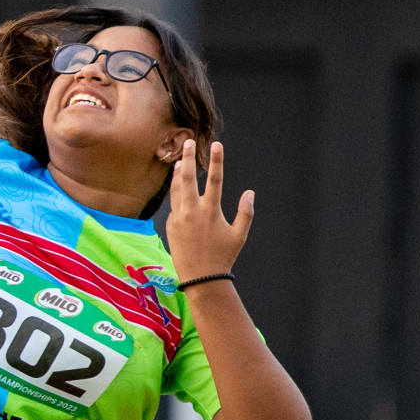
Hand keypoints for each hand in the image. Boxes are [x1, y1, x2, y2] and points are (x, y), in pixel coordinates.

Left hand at [165, 140, 253, 281]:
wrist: (200, 278)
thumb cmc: (223, 256)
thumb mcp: (239, 235)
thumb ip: (246, 212)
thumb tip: (249, 192)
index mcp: (211, 212)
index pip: (215, 179)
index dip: (217, 160)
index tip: (216, 144)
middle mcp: (193, 212)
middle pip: (189, 178)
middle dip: (189, 158)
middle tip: (188, 142)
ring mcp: (179, 218)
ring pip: (177, 189)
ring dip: (179, 173)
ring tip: (181, 160)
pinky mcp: (170, 225)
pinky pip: (173, 203)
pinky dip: (175, 191)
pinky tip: (177, 184)